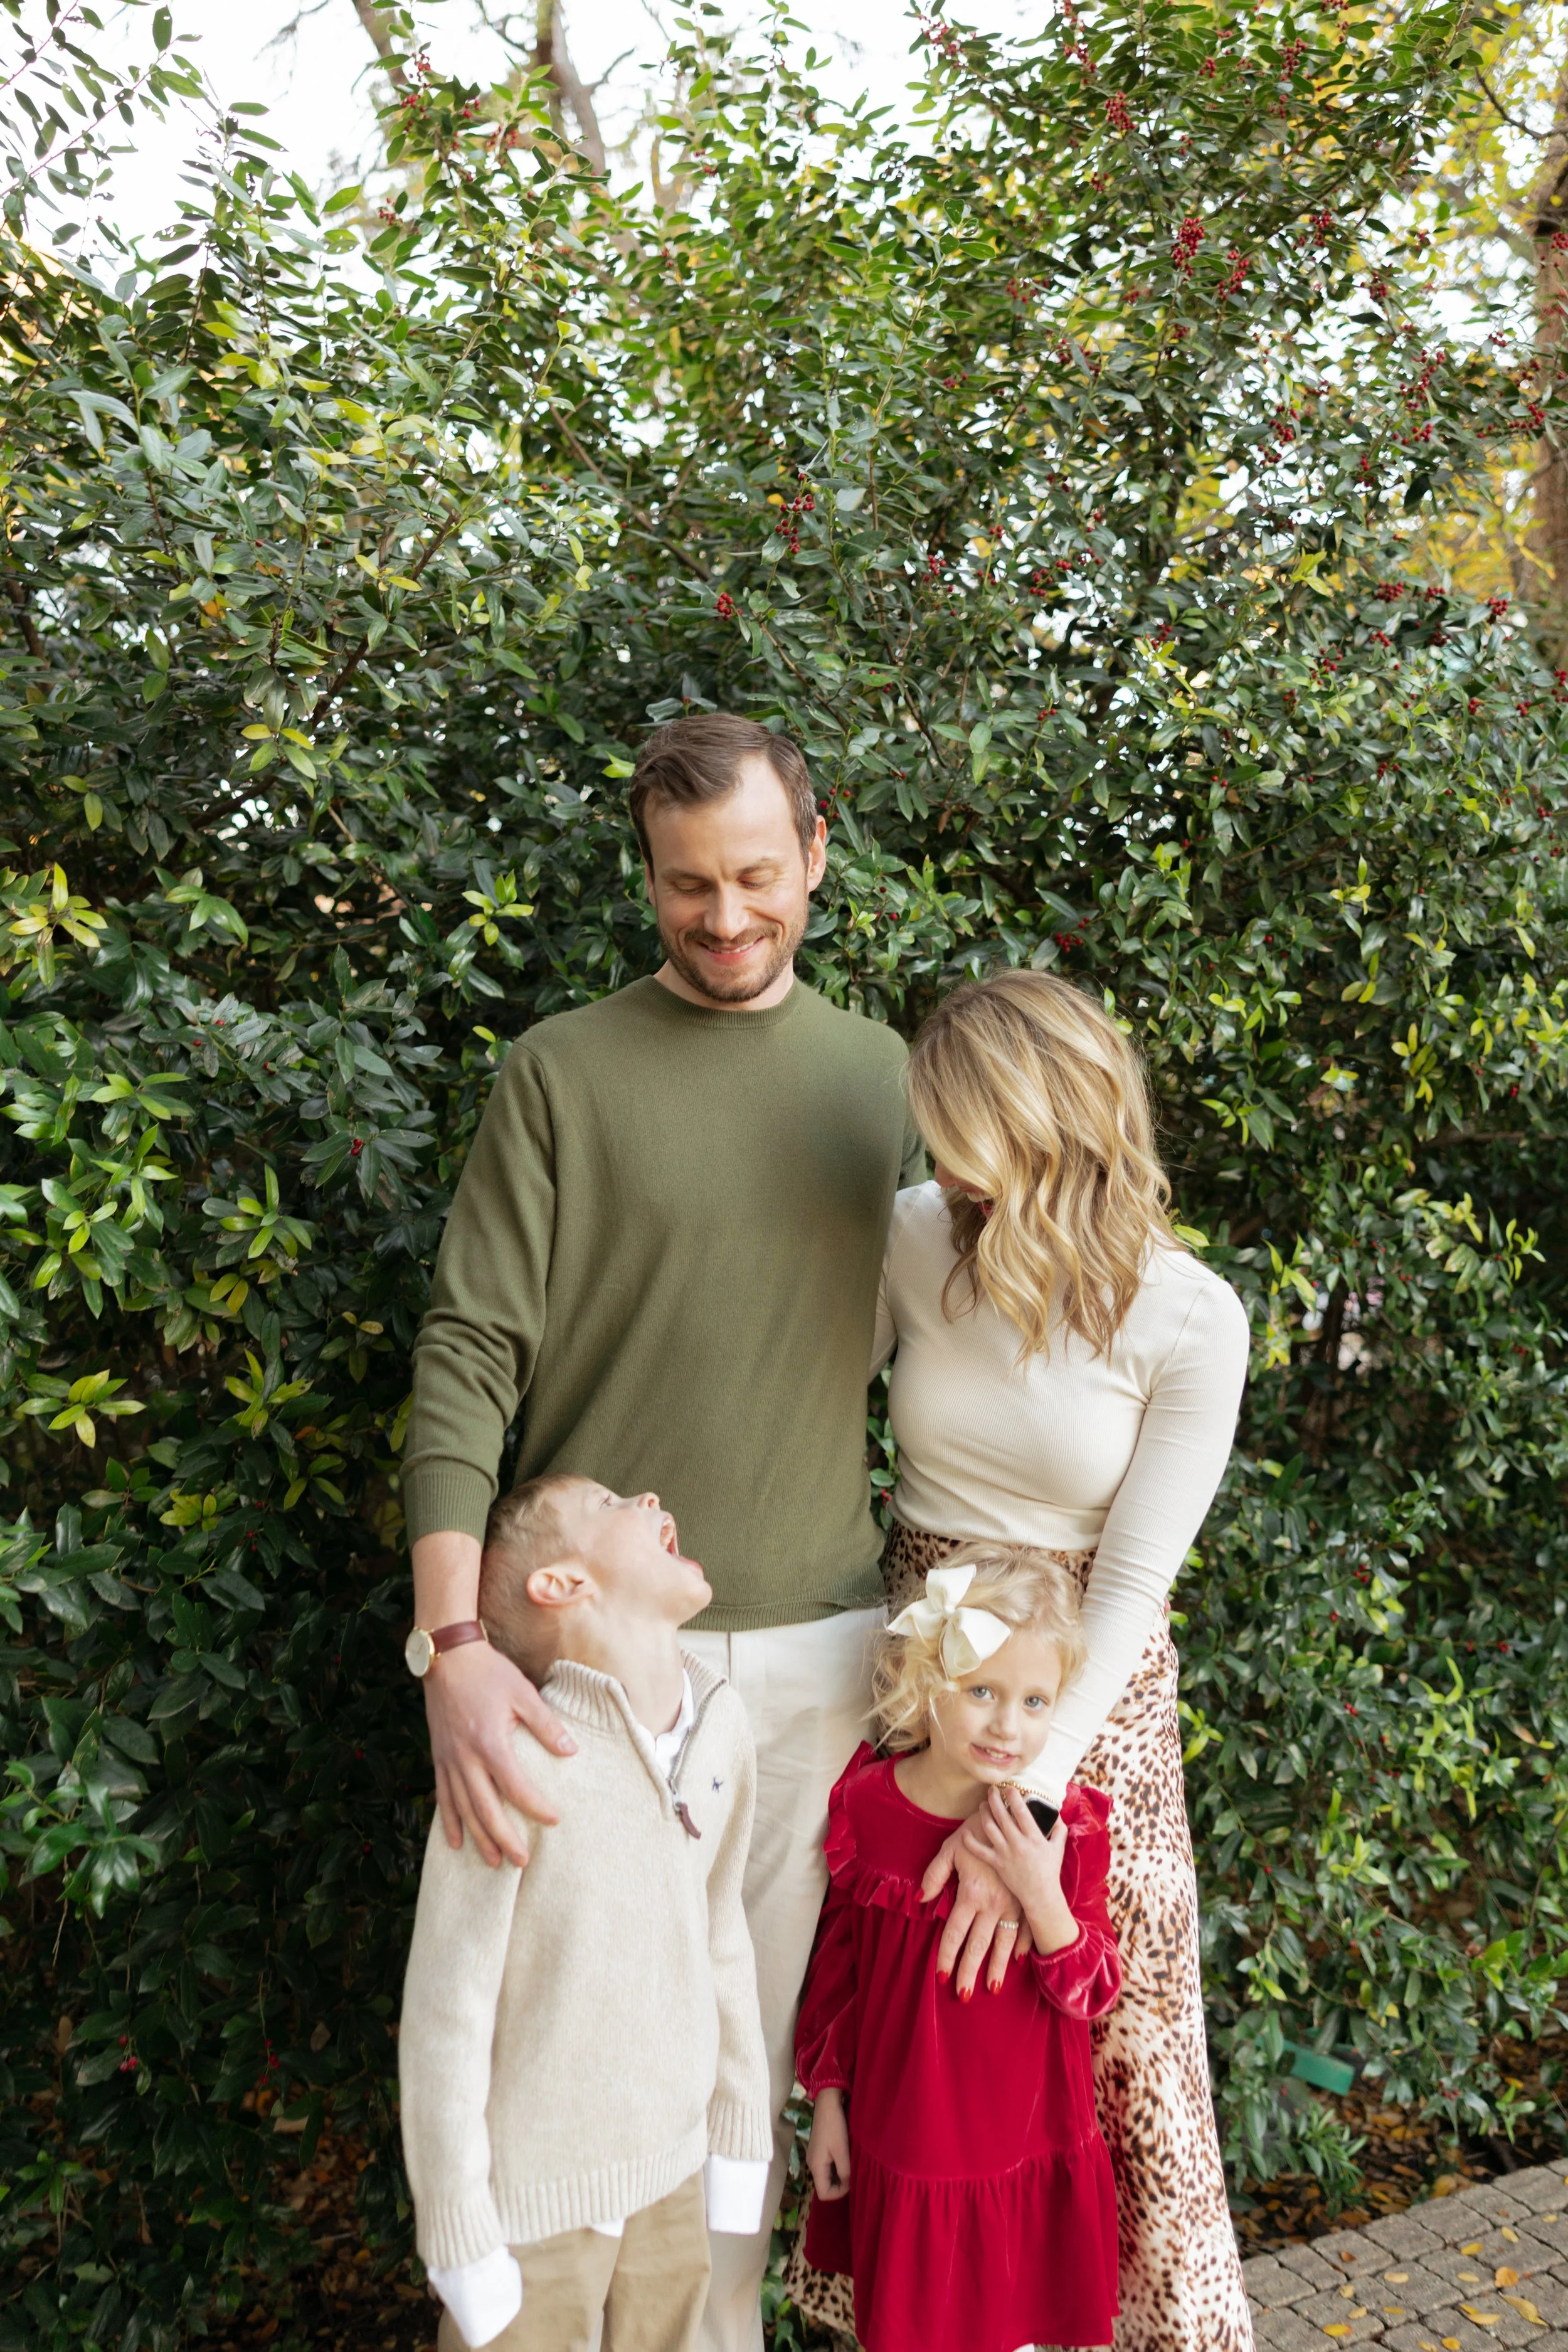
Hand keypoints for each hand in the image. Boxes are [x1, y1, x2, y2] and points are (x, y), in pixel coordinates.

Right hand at [425, 1638, 574, 1867]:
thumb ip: (546, 1724)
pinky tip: (457, 1842)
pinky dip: (450, 1822)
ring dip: (479, 1838)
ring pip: (463, 1809)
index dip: (536, 1807)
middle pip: (485, 1809)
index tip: (555, 1820)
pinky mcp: (438, 1757)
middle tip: (521, 1862)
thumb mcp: (523, 1692)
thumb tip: (571, 1752)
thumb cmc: (489, 1673)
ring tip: (494, 1862)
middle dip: (504, 1838)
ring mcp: (448, 1760)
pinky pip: (443, 1797)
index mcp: (490, 1743)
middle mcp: (466, 1758)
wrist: (447, 1657)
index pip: (515, 1786)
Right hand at [806, 2087, 850, 2202]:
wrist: (827, 2103)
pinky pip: (827, 2166)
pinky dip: (836, 2167)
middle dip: (840, 2185)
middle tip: (854, 2175)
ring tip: (851, 2166)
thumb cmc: (835, 2127)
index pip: (824, 2194)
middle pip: (825, 2186)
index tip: (851, 2182)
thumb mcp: (842, 2151)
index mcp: (816, 2167)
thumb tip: (848, 2185)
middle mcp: (812, 2164)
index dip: (839, 2193)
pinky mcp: (818, 2149)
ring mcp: (814, 2157)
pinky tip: (846, 2158)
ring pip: (827, 2176)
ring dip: (839, 2175)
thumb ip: (845, 2171)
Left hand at [922, 1821, 1036, 1996]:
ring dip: (997, 1967)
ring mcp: (1013, 1903)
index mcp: (971, 1893)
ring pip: (1004, 1943)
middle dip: (970, 1972)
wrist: (1011, 1815)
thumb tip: (921, 1899)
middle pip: (978, 1945)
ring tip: (992, 1988)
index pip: (954, 1934)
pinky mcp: (1026, 1899)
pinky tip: (1018, 1960)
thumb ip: (935, 1875)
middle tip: (963, 1995)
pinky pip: (1025, 1928)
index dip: (946, 1957)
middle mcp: (993, 1904)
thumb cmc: (975, 1831)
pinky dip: (1023, 1945)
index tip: (941, 1977)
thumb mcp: (950, 1849)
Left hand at [964, 1786, 1075, 1954]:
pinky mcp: (996, 1863)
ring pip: (989, 1827)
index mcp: (1033, 1836)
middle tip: (991, 1790)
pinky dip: (970, 1841)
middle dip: (994, 1798)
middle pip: (1001, 1814)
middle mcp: (1017, 1842)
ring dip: (984, 1813)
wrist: (1040, 1894)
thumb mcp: (1058, 1847)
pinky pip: (979, 1850)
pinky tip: (965, 1831)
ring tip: (983, 1804)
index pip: (1020, 1810)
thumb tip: (1055, 1814)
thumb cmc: (1050, 1870)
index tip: (1008, 1787)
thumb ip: (1059, 1828)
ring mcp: (1005, 1853)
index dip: (1013, 1796)